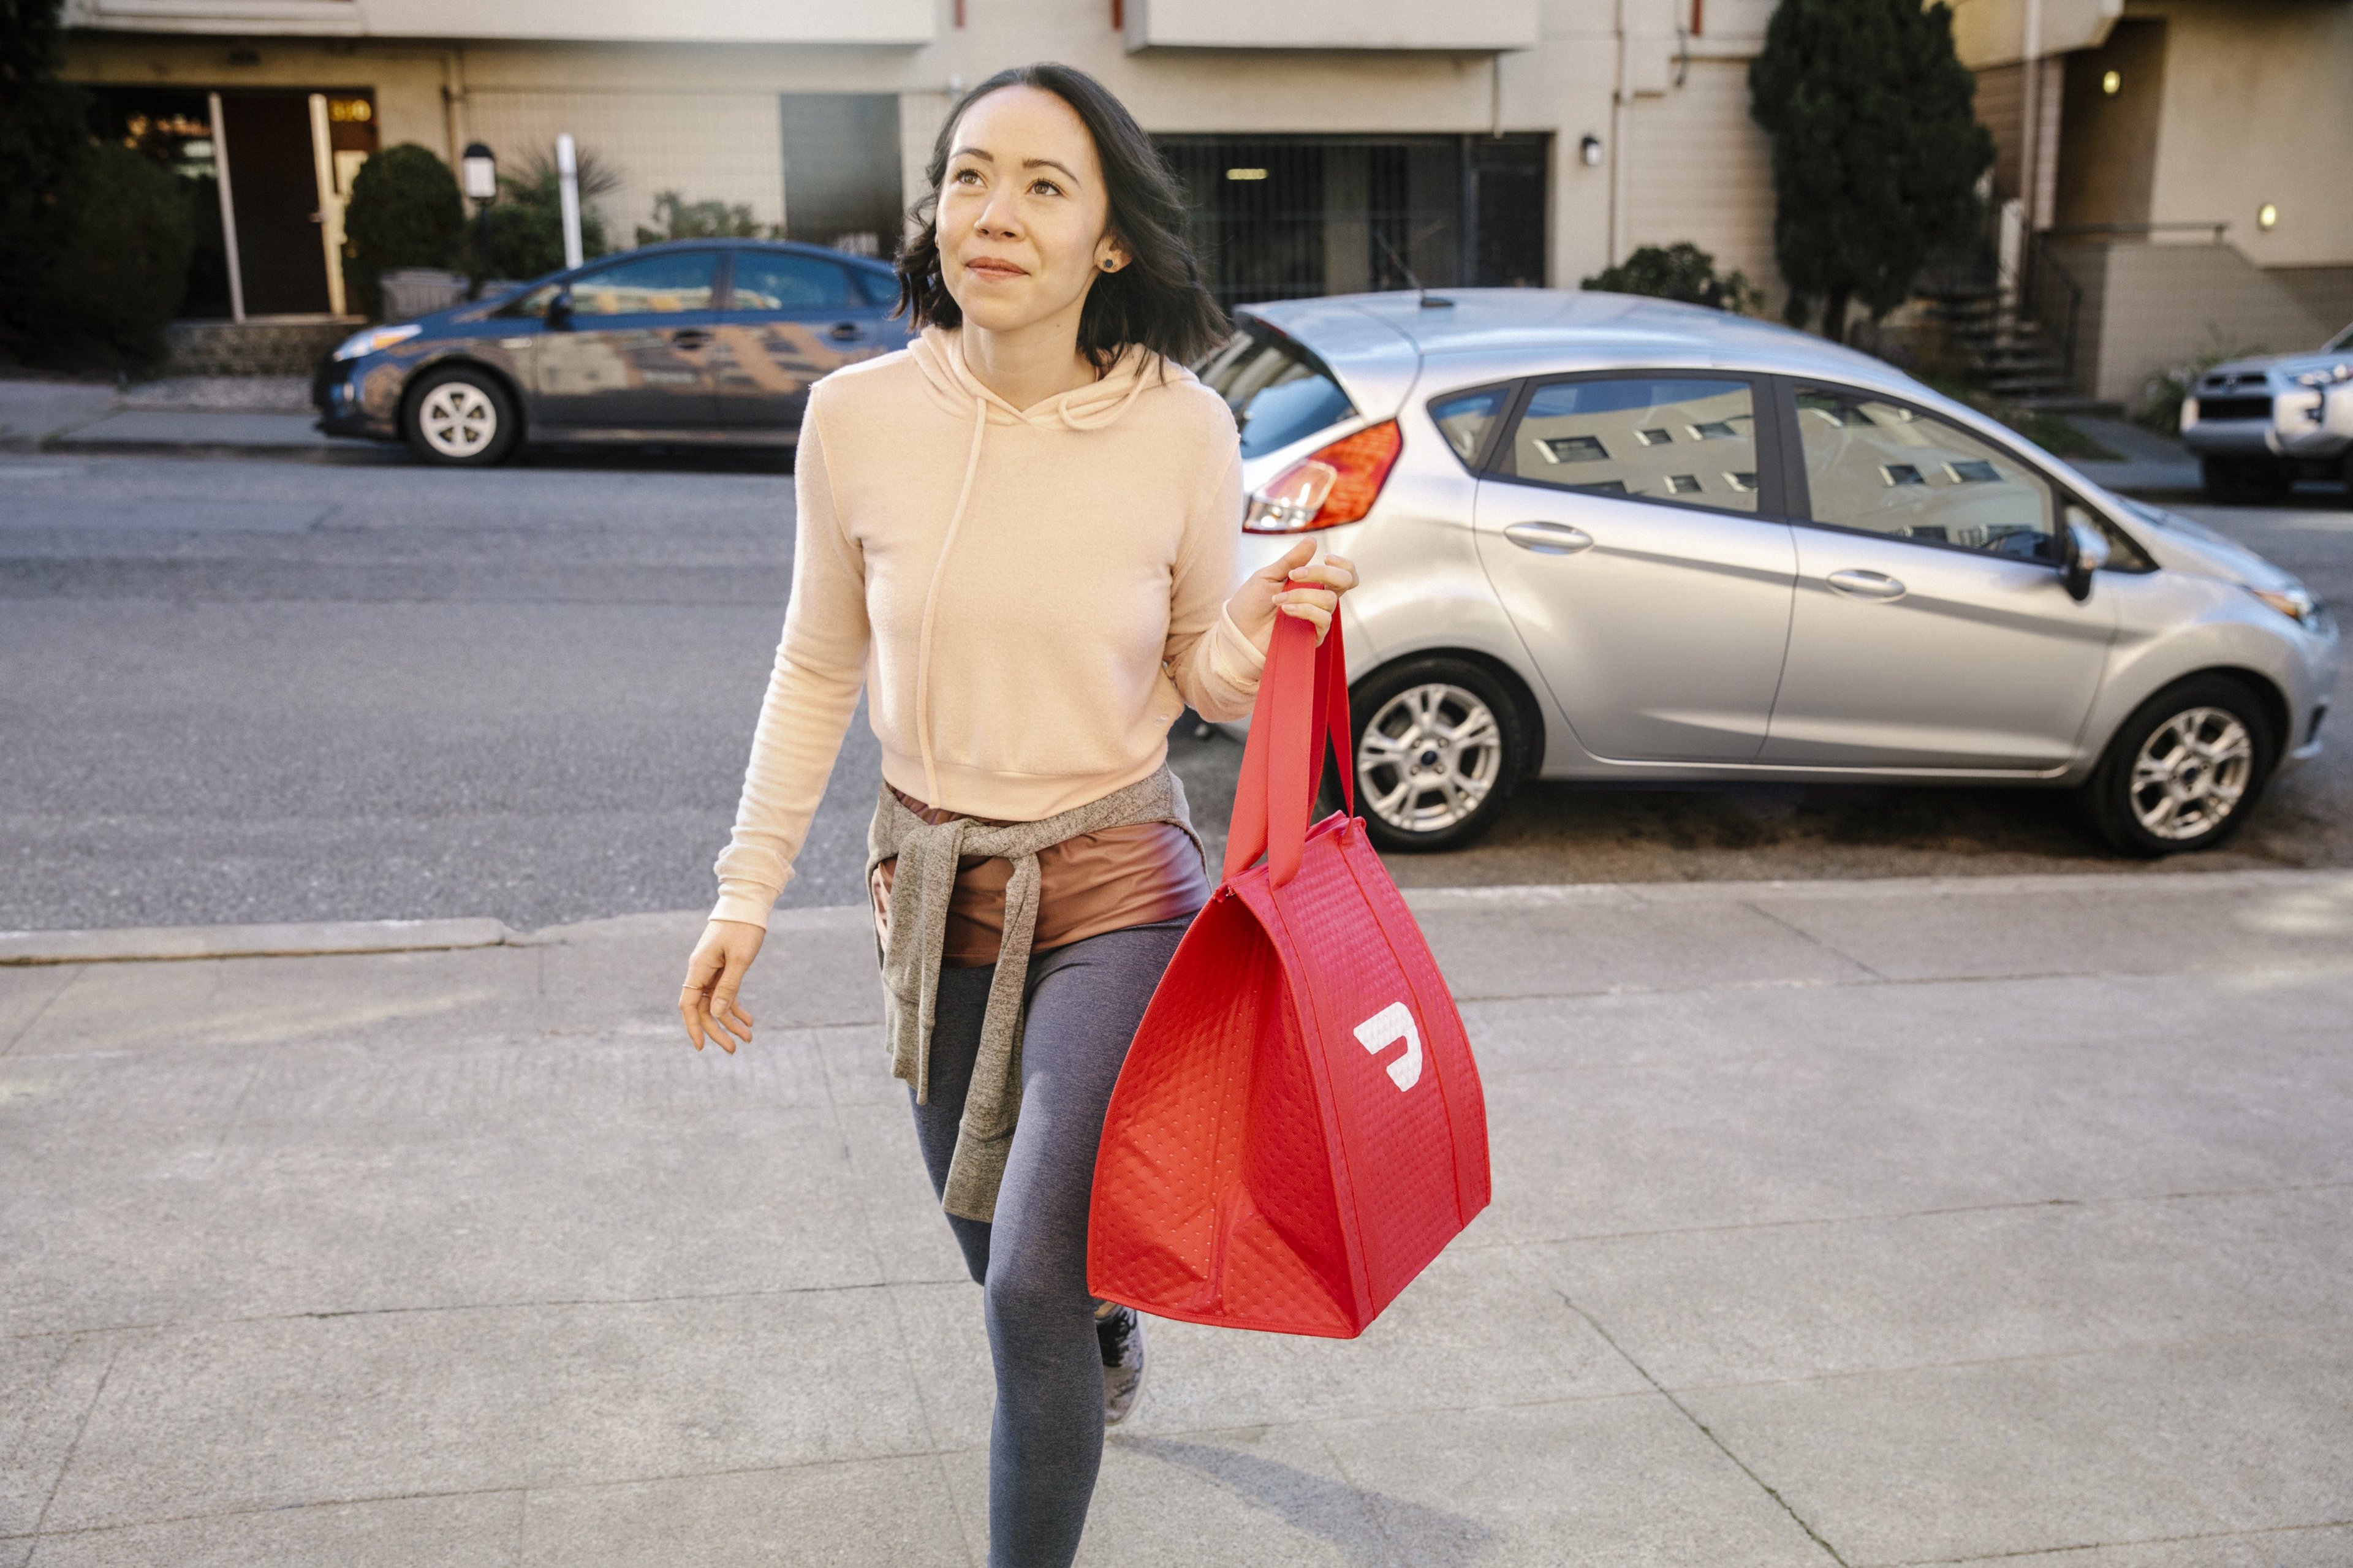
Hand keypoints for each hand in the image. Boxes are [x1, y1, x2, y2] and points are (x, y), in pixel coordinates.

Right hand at [679, 918, 763, 1052]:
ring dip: (730, 1021)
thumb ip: (728, 986)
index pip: (688, 1005)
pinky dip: (735, 1007)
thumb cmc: (744, 928)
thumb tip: (715, 1013)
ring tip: (748, 1038)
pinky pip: (725, 993)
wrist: (748, 903)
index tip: (701, 1047)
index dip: (693, 1027)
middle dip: (718, 1030)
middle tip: (735, 1049)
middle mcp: (701, 971)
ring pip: (715, 1003)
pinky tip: (748, 1020)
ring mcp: (711, 970)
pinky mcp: (723, 968)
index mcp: (699, 968)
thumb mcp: (739, 959)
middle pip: (703, 1009)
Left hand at [1226, 540, 1358, 649]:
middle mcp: (1319, 600)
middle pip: (1344, 582)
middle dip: (1324, 573)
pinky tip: (1286, 610)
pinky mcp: (1314, 636)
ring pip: (1329, 600)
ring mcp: (1317, 618)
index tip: (1326, 557)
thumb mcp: (1269, 575)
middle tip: (1295, 575)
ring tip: (1278, 599)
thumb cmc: (1252, 603)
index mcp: (1312, 583)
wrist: (1238, 631)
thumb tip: (1312, 539)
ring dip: (1302, 595)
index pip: (1343, 574)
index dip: (1343, 564)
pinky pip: (1323, 619)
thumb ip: (1292, 560)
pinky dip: (1304, 610)